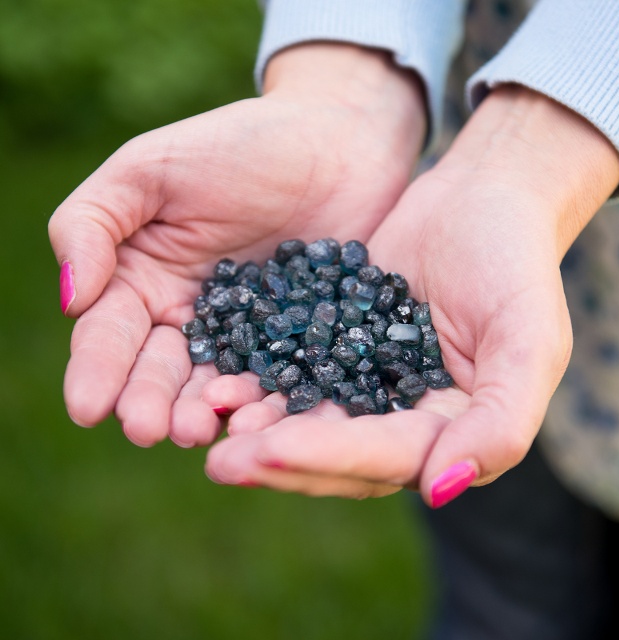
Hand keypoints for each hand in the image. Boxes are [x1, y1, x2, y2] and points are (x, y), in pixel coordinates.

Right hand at [48, 44, 425, 446]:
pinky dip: (269, 401)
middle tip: (147, 430)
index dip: (96, 371)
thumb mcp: (150, 170)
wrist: (332, 142)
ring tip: (196, 431)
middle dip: (149, 402)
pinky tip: (259, 420)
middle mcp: (192, 318)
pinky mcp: (301, 342)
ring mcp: (248, 335)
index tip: (88, 408)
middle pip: (162, 371)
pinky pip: (281, 378)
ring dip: (204, 412)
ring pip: (217, 384)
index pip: (111, 334)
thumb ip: (95, 224)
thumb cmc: (237, 146)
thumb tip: (71, 297)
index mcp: (144, 282)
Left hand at [204, 86, 618, 505]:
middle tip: (219, 462)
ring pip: (305, 416)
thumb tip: (442, 489)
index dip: (330, 457)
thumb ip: (501, 422)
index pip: (386, 457)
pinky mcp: (333, 343)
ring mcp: (363, 381)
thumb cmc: (514, 264)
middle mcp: (400, 416)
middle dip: (278, 458)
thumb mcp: (529, 342)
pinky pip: (291, 366)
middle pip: (336, 453)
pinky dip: (256, 376)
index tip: (270, 452)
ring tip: (204, 420)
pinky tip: (216, 376)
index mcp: (448, 429)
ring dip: (256, 425)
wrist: (480, 200)